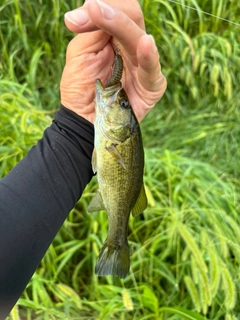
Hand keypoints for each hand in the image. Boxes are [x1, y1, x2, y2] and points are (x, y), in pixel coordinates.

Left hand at [60, 0, 166, 122]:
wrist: (83, 120)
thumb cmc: (81, 87)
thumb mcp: (81, 52)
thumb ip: (91, 28)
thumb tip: (96, 4)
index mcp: (117, 37)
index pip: (119, 9)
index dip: (102, 6)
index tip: (74, 19)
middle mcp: (133, 48)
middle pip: (132, 16)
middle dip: (110, 11)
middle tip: (89, 9)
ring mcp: (144, 65)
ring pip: (139, 37)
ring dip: (120, 23)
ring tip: (99, 12)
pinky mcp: (152, 86)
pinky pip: (152, 68)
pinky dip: (148, 56)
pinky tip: (144, 43)